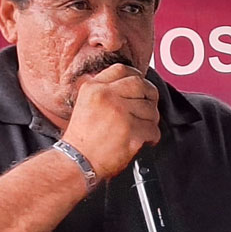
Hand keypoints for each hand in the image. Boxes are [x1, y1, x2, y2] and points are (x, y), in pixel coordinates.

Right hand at [61, 64, 160, 181]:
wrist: (77, 161)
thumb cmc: (82, 139)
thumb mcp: (85, 104)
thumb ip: (103, 92)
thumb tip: (126, 84)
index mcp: (94, 88)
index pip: (122, 70)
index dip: (136, 76)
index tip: (141, 84)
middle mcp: (107, 97)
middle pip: (141, 85)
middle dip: (150, 96)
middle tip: (149, 106)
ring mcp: (120, 113)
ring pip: (151, 109)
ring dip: (150, 120)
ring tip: (141, 128)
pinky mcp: (131, 131)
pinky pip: (153, 129)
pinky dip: (152, 137)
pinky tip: (142, 140)